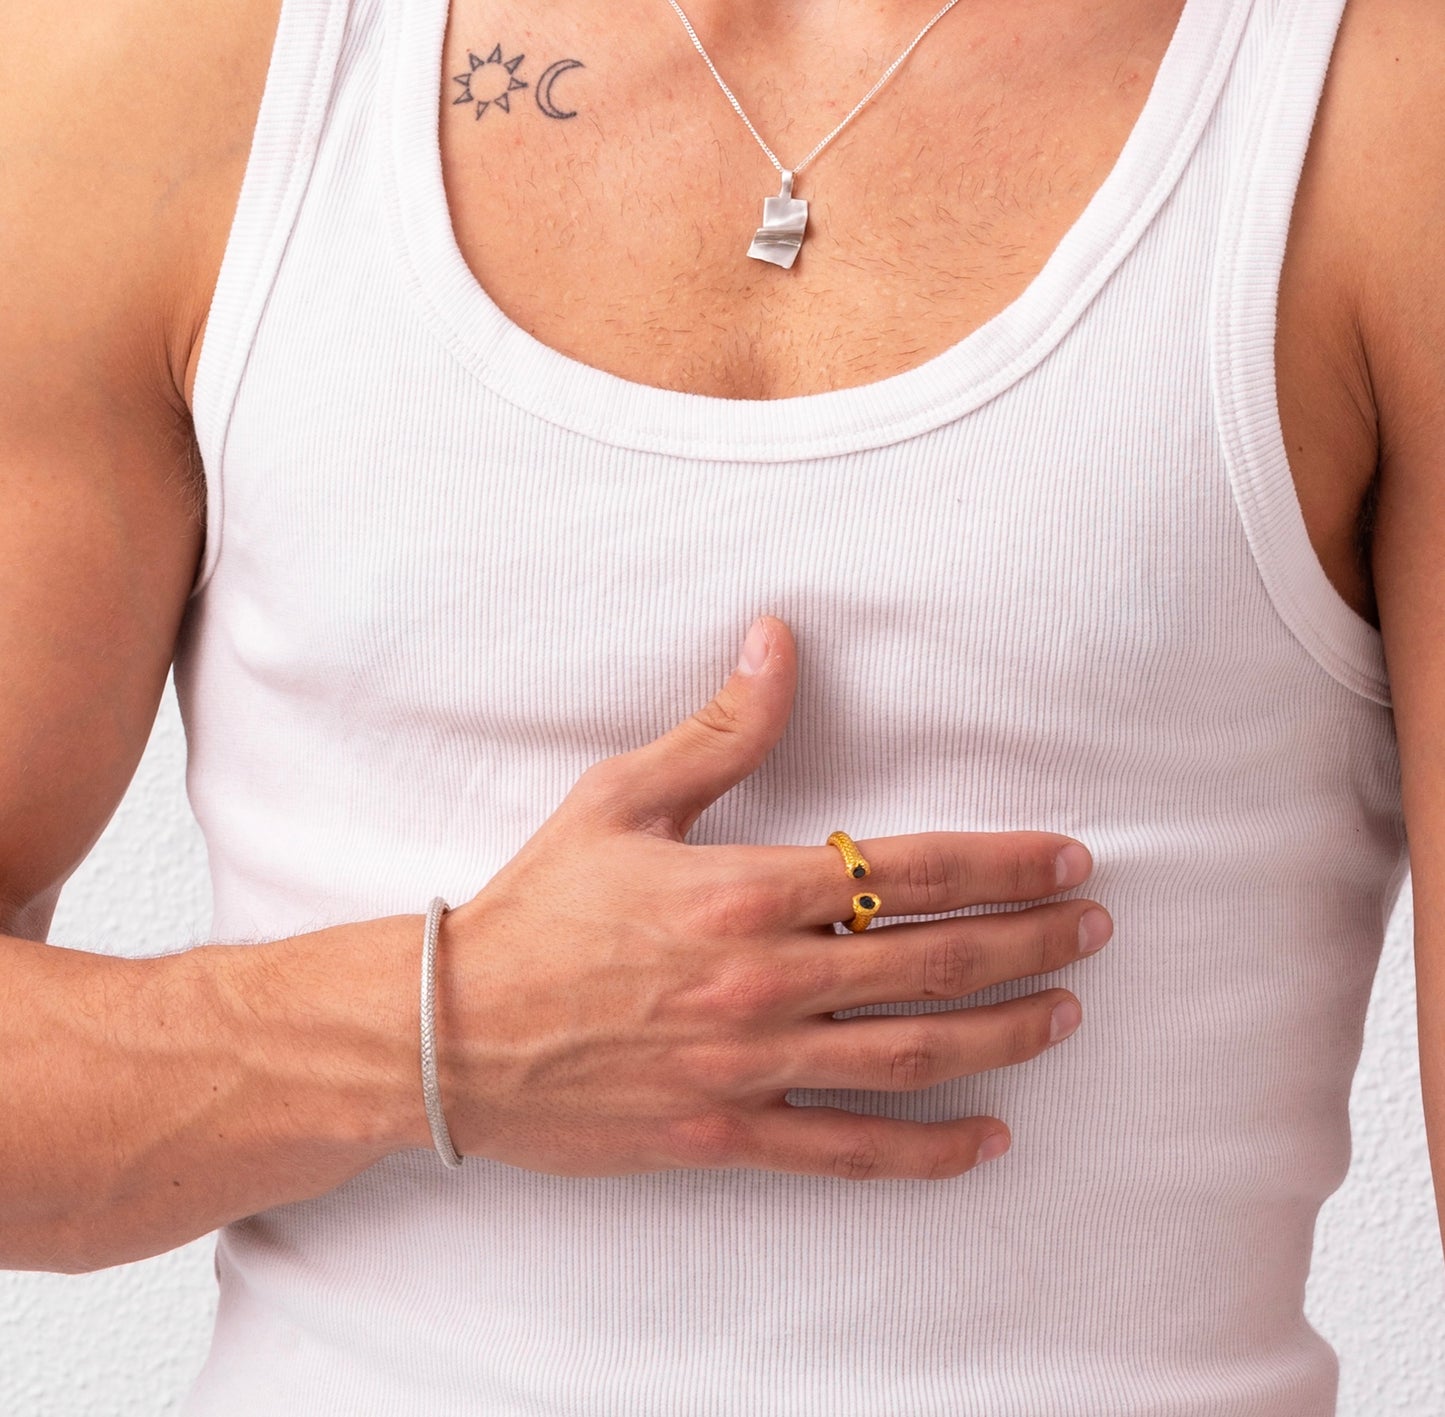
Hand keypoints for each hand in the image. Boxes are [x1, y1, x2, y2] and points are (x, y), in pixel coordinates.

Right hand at [434, 616, 1109, 1181]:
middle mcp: (764, 981)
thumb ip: (719, 729)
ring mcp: (751, 1065)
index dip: (1004, 864)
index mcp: (745, 890)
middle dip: (1032, 943)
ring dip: (1006, 1034)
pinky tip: (989, 1140)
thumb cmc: (538, 906)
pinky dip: (929, 1152)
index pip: (909, 871)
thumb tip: (778, 638)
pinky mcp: (728, 1133)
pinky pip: (850, 1153)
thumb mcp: (620, 799)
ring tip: (1066, 1014)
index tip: (1067, 860)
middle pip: (935, 963)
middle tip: (1094, 930)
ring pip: (914, 1056)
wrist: (453, 1030)